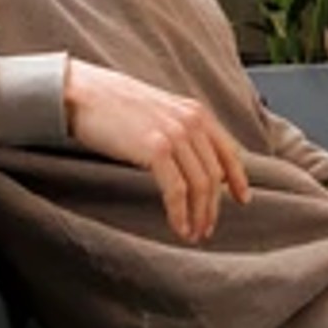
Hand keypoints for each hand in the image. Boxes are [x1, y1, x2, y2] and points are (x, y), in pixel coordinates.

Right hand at [65, 58, 250, 243]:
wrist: (84, 94)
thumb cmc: (114, 105)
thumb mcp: (160, 112)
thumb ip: (181, 131)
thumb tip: (193, 162)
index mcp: (197, 113)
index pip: (229, 151)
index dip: (238, 178)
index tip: (243, 199)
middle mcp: (193, 122)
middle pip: (214, 174)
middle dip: (213, 206)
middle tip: (208, 228)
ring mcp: (176, 135)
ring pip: (200, 185)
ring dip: (199, 214)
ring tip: (194, 233)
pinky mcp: (156, 149)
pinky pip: (177, 190)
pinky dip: (180, 212)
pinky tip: (179, 226)